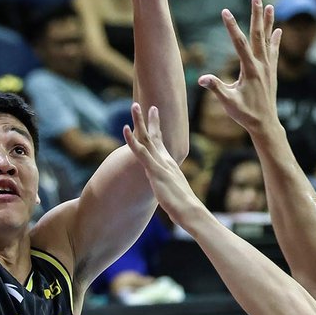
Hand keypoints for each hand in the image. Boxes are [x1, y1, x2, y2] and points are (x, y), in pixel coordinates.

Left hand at [122, 102, 200, 221]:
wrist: (190, 210)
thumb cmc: (182, 205)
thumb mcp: (172, 191)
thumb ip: (166, 184)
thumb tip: (164, 186)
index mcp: (169, 163)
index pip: (160, 141)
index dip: (156, 126)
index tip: (154, 112)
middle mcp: (165, 159)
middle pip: (154, 134)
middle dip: (148, 119)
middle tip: (143, 104)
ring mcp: (160, 163)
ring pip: (146, 138)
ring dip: (139, 121)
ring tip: (134, 105)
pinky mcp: (155, 170)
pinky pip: (140, 152)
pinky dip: (132, 140)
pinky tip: (124, 129)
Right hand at [198, 0, 283, 137]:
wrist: (265, 124)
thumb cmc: (245, 114)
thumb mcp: (228, 102)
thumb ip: (216, 88)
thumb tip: (201, 79)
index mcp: (250, 70)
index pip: (240, 44)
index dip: (232, 27)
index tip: (225, 11)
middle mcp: (262, 65)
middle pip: (258, 35)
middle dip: (256, 15)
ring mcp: (268, 68)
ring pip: (268, 40)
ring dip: (268, 22)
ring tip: (270, 6)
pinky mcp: (271, 72)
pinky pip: (274, 51)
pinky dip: (275, 39)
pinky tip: (278, 30)